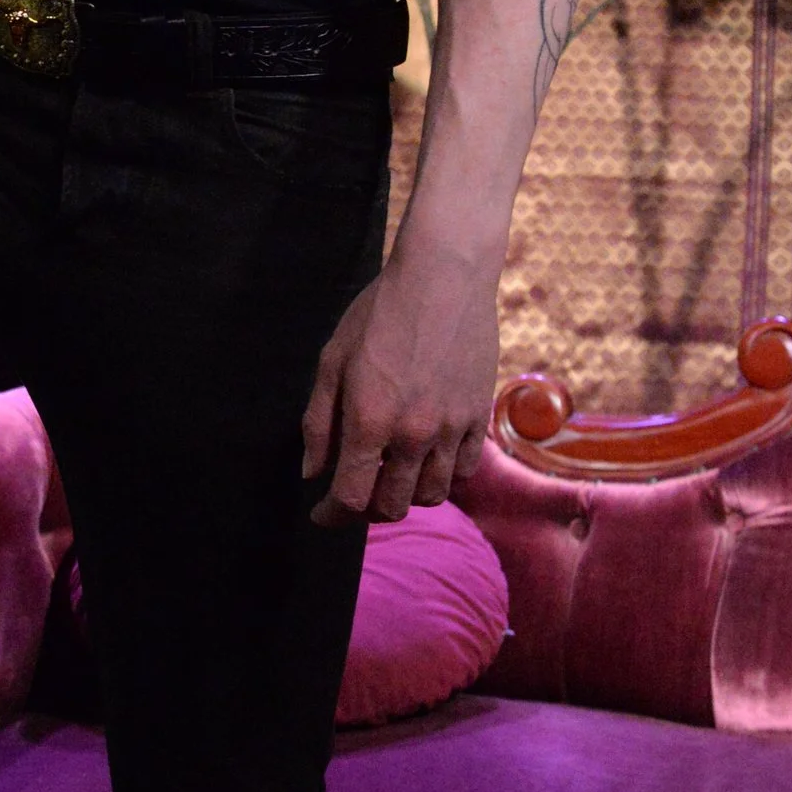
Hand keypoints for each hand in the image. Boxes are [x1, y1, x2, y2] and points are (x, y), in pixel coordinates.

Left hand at [302, 245, 499, 527]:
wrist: (443, 277)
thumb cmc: (379, 312)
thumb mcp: (333, 360)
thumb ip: (319, 422)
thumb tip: (312, 473)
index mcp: (370, 421)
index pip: (350, 498)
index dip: (331, 515)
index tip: (321, 513)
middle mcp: (413, 434)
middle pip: (392, 506)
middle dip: (368, 509)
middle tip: (356, 492)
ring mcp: (452, 428)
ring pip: (432, 494)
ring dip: (407, 495)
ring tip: (392, 475)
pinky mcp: (479, 416)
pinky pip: (464, 470)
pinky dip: (443, 475)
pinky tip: (427, 458)